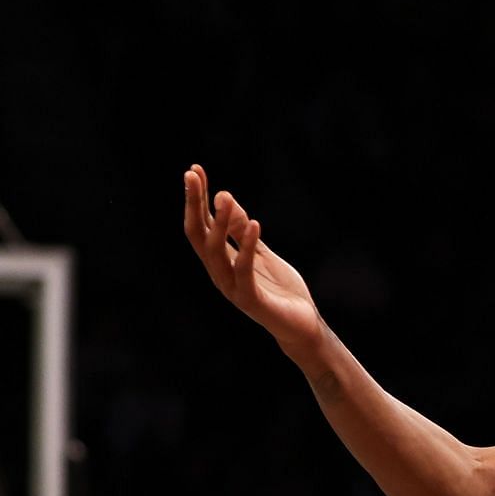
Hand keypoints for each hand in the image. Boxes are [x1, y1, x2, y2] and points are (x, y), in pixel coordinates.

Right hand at [183, 164, 324, 349]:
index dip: (196, 199)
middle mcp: (219, 273)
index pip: (201, 225)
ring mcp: (232, 287)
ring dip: (219, 222)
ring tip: (223, 196)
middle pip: (198, 235)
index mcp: (220, 261)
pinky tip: (254, 224)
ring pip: (215, 251)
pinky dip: (247, 246)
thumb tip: (224, 198)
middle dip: (194, 204)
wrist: (302, 325)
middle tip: (191, 174)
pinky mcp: (250, 299)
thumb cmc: (280, 290)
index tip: (194, 170)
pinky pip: (244, 269)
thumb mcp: (261, 253)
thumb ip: (242, 232)